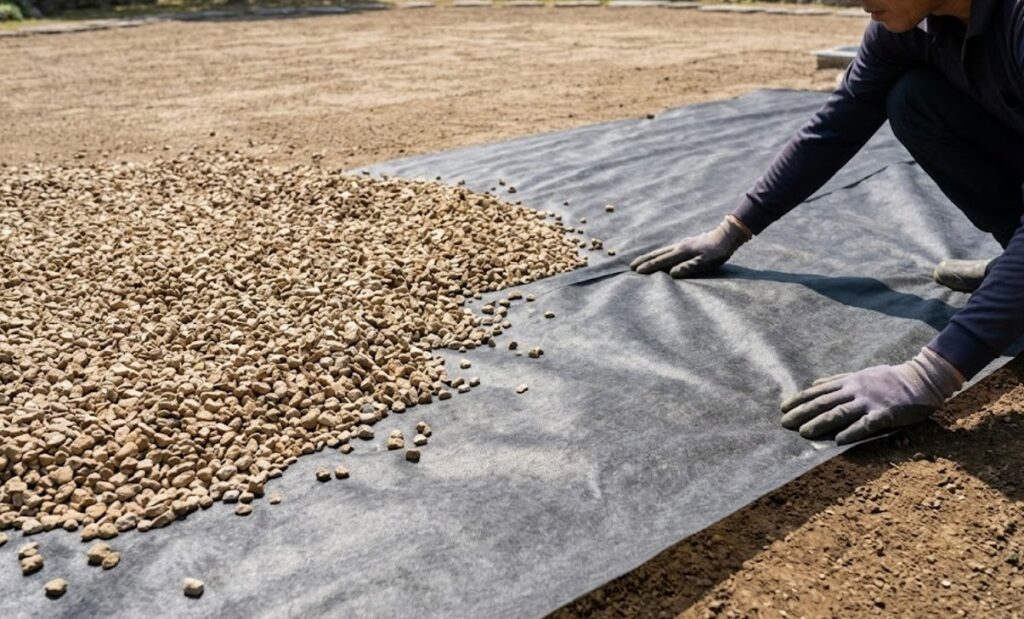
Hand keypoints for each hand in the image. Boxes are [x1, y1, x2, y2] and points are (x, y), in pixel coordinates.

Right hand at [630, 215, 751, 277]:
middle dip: (644, 259)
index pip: (662, 260)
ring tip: (641, 261)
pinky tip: (660, 256)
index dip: (649, 266)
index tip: (637, 271)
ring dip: (650, 256)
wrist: (727, 235)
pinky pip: (669, 250)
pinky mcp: (687, 244)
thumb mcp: (706, 262)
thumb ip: (689, 267)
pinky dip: (660, 254)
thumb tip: (672, 273)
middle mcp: (680, 246)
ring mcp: (683, 244)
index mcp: (682, 251)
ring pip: (662, 251)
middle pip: (658, 254)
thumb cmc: (718, 251)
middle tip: (631, 265)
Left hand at [780, 347, 963, 444]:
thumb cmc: (888, 379)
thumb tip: (814, 383)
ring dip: (820, 424)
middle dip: (802, 413)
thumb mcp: (859, 374)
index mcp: (848, 381)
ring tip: (804, 434)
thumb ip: (837, 380)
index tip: (782, 408)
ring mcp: (869, 401)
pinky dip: (852, 432)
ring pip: (840, 413)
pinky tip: (839, 441)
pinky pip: (866, 424)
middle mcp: (855, 390)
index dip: (799, 400)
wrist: (921, 380)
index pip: (818, 391)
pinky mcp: (885, 414)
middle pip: (824, 402)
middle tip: (785, 424)